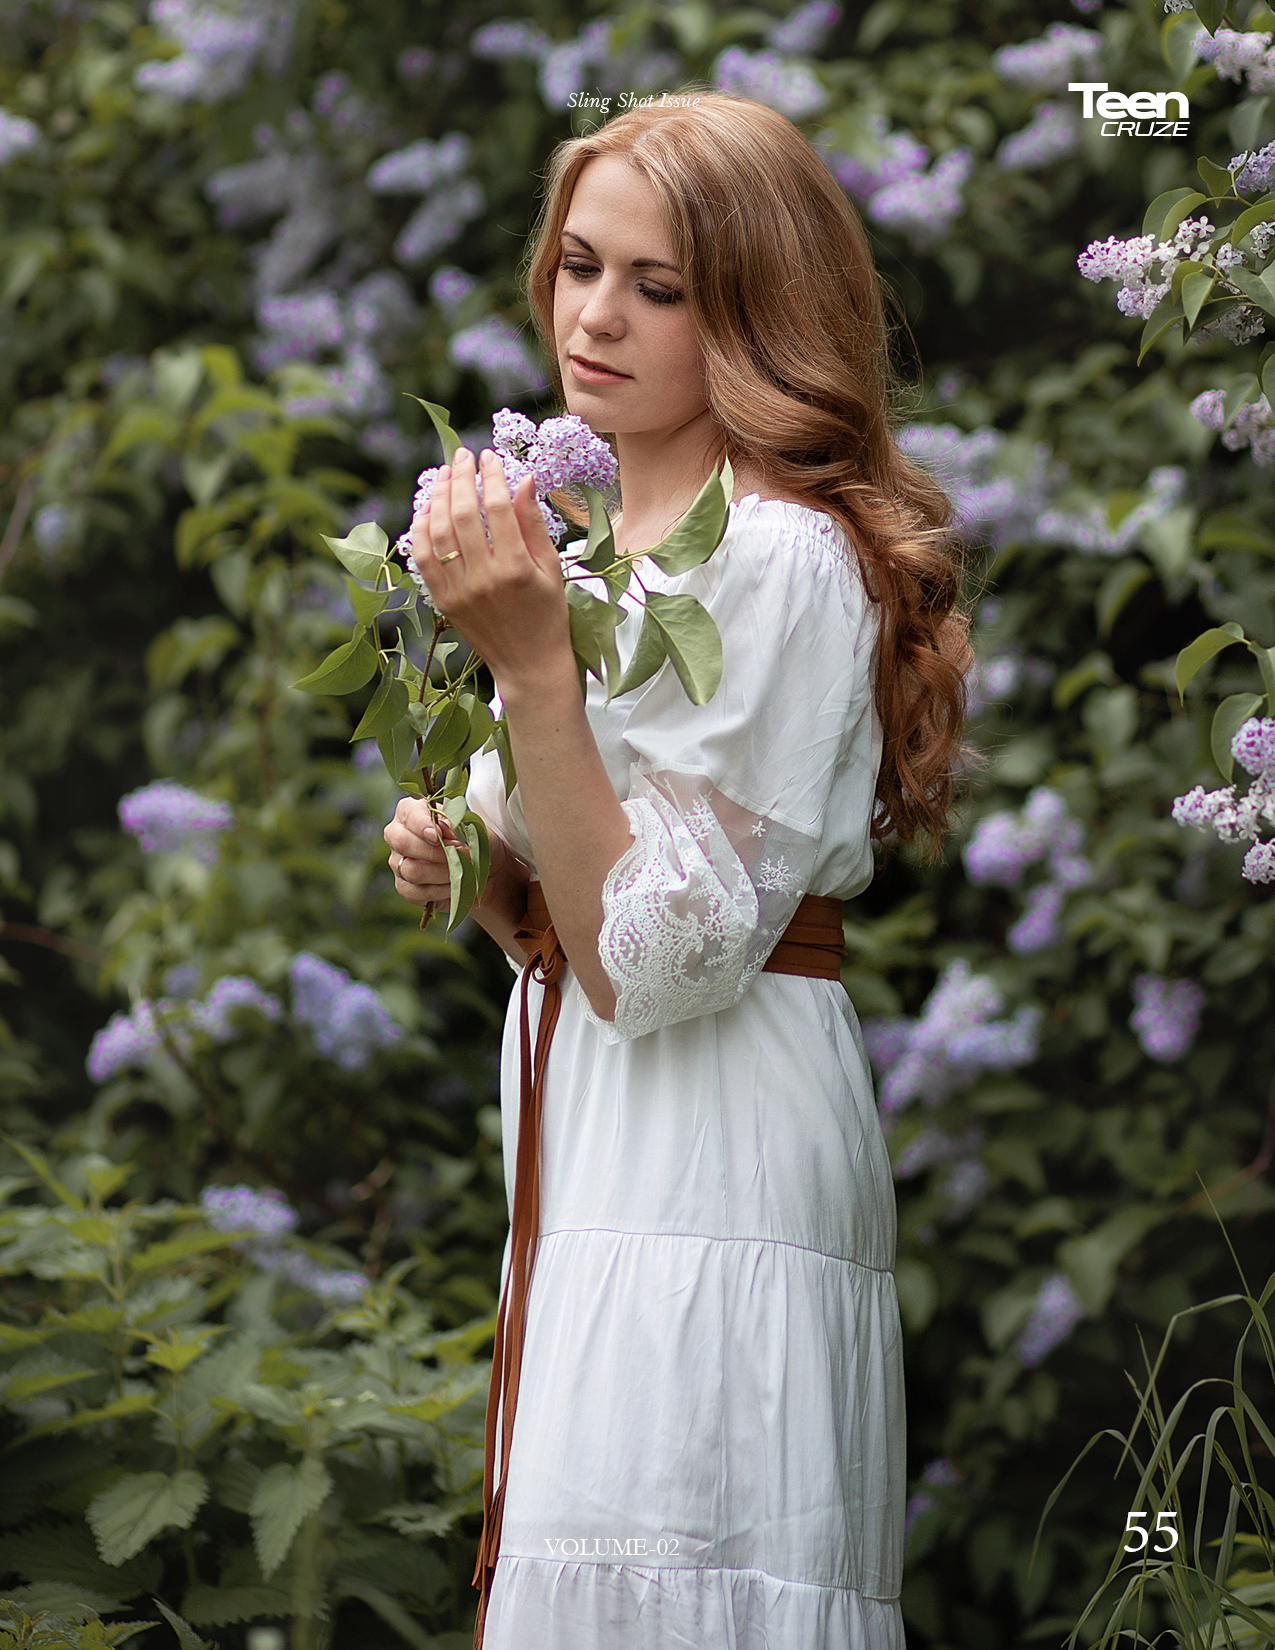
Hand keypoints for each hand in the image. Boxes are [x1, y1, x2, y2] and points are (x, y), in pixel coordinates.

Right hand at [383, 797, 461, 909]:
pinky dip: (440, 890)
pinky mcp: (404, 887)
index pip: (409, 815)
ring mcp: (398, 863)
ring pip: (411, 870)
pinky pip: (416, 892)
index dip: (422, 825)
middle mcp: (397, 835)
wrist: (480, 868)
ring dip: (442, 872)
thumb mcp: (470, 827)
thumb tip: (441, 828)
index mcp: (410, 812)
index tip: (438, 836)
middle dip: (432, 851)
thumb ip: (455, 824)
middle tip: (456, 854)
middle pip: (402, 842)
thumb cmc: (472, 840)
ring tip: (462, 869)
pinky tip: (454, 885)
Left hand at [409, 447, 575, 696]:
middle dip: (460, 478)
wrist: (529, 664)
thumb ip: (533, 523)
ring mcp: (459, 591)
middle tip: (462, 456)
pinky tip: (427, 509)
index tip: (488, 456)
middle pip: (463, 514)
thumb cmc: (548, 614)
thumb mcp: (551, 568)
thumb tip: (523, 479)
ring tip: (443, 474)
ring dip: (437, 497)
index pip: (497, 508)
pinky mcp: (443, 602)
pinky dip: (421, 529)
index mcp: (516, 569)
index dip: (491, 476)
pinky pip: (423, 558)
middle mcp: (483, 578)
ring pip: (438, 532)